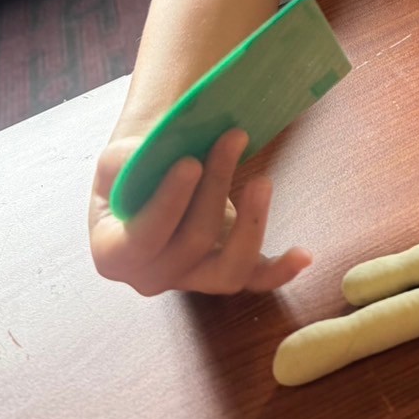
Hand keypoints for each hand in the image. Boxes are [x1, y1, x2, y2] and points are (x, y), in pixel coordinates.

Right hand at [89, 127, 310, 296]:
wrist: (154, 181)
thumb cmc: (133, 171)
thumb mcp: (117, 161)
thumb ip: (126, 162)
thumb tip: (148, 158)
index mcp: (114, 253)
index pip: (143, 238)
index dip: (169, 203)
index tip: (191, 162)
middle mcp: (151, 277)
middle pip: (192, 243)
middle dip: (216, 187)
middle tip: (233, 138)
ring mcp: (193, 279)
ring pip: (228, 271)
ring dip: (251, 224)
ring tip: (263, 180)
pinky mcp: (227, 272)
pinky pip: (256, 280)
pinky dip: (281, 270)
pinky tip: (304, 254)